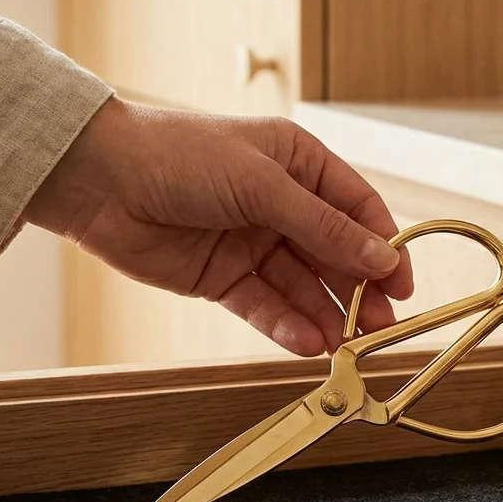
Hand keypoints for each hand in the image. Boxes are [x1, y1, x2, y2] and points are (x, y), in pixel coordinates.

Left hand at [23, 96, 415, 356]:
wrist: (101, 179)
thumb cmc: (178, 156)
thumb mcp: (262, 185)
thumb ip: (323, 227)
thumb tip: (380, 257)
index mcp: (298, 163)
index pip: (357, 209)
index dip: (384, 247)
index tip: (402, 285)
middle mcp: (281, 203)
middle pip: (335, 254)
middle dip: (358, 291)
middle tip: (378, 327)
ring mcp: (253, 243)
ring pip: (302, 286)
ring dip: (325, 315)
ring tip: (344, 345)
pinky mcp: (224, 278)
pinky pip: (265, 306)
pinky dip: (286, 325)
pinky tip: (306, 343)